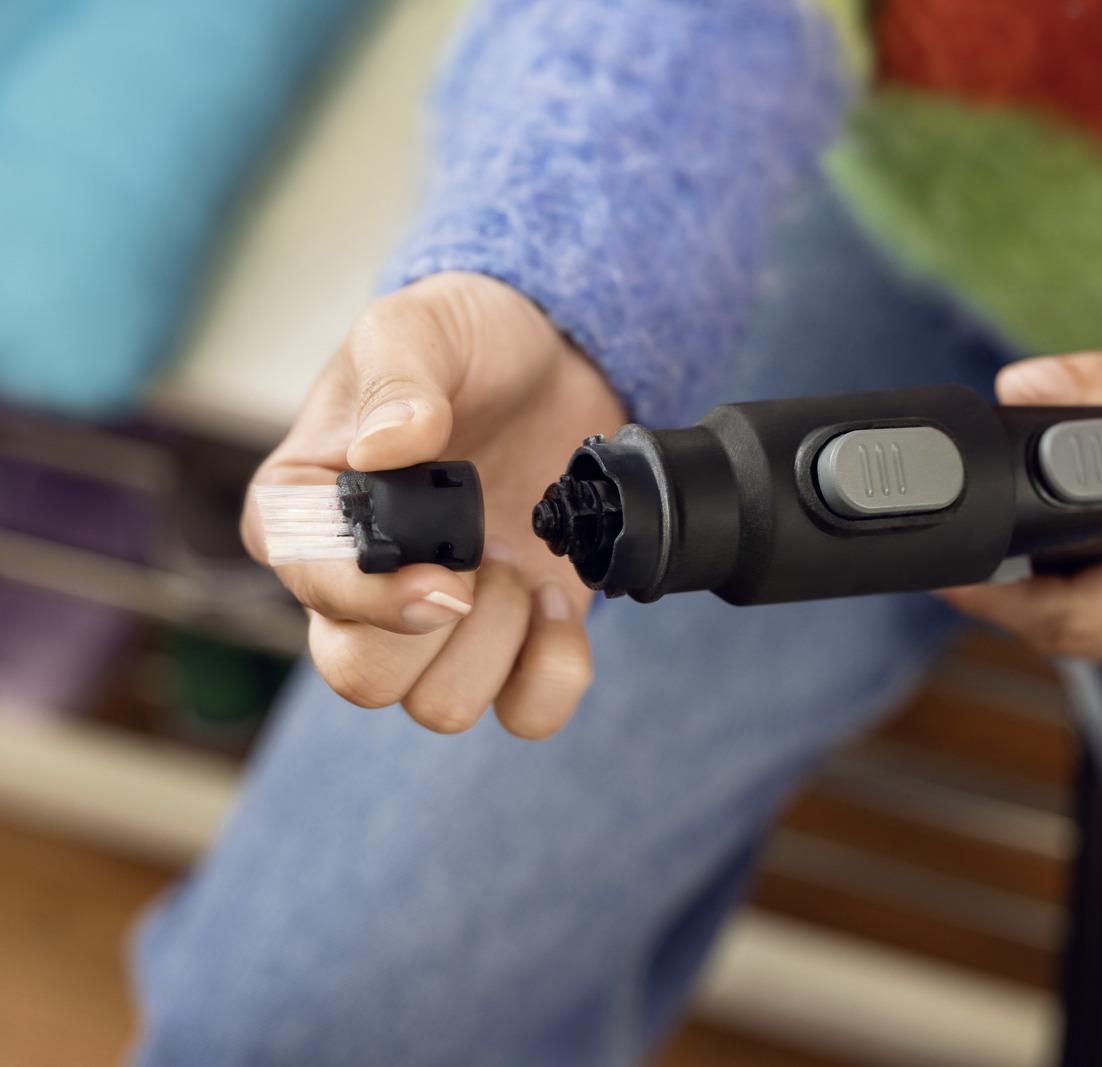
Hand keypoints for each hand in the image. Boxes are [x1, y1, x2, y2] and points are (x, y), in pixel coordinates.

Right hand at [242, 272, 625, 735]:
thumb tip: (386, 447)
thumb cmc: (468, 338)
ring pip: (440, 706)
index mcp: (308, 512)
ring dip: (499, 644)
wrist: (558, 357)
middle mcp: (361, 583)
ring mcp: (439, 621)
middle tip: (489, 556)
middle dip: (440, 630)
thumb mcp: (422, 325)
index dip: (375, 599)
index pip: (311, 590)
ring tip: (523, 563)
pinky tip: (558, 602)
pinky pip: (524, 712)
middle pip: (363, 679)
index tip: (448, 570)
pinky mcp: (514, 640)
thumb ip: (398, 378)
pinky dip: (551, 671)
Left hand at [941, 328, 1101, 683]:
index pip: (1077, 616)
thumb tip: (1017, 389)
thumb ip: (1098, 381)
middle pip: (1073, 637)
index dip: (997, 594)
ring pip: (1088, 643)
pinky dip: (1074, 601)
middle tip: (958, 543)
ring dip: (1038, 601)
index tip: (946, 563)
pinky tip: (1049, 559)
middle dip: (1008, 595)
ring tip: (998, 543)